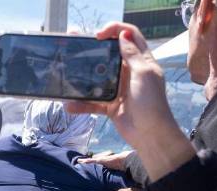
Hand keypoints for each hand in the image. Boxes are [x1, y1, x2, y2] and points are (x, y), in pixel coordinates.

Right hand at [66, 23, 194, 180]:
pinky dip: (81, 104)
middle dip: (93, 49)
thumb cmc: (151, 103)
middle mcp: (130, 72)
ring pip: (98, 78)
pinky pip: (93, 102)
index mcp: (141, 61)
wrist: (150, 135)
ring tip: (66, 70)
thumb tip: (122, 35)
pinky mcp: (111, 106)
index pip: (129, 36)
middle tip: (76, 45)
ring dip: (82, 76)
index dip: (115, 30)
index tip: (98, 34)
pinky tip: (69, 105)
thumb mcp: (143, 74)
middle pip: (110, 54)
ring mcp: (119, 89)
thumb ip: (132, 55)